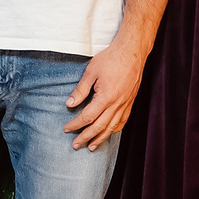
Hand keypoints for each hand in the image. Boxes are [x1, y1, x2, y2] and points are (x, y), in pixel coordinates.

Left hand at [64, 35, 147, 150]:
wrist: (132, 52)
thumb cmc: (111, 59)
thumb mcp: (90, 72)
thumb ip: (80, 90)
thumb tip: (69, 104)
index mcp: (105, 97)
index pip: (87, 117)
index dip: (75, 125)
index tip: (66, 129)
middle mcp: (116, 104)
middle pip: (99, 127)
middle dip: (85, 137)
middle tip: (75, 145)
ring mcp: (125, 104)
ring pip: (112, 127)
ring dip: (100, 138)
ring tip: (91, 147)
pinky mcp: (130, 102)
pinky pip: (122, 121)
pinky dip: (114, 130)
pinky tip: (108, 133)